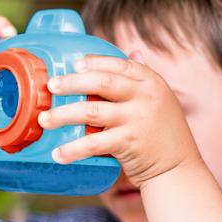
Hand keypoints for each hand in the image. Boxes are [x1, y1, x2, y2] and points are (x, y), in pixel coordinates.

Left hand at [37, 52, 202, 187]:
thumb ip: (144, 78)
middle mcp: (146, 97)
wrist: (177, 169)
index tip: (75, 63)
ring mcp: (137, 119)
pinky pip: (93, 143)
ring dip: (63, 114)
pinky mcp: (129, 143)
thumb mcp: (161, 99)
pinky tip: (58, 153)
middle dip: (72, 82)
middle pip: (102, 81)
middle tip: (51, 86)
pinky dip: (73, 149)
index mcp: (152, 82)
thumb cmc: (164, 134)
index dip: (96, 62)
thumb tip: (133, 52)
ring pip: (91, 111)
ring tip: (44, 119)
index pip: (120, 64)